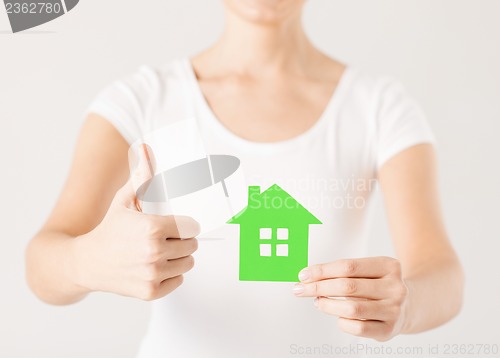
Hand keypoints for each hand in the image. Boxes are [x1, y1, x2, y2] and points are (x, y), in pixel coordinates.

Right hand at [72, 144, 199, 300]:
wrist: (86, 263)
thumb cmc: (109, 228)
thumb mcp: (124, 200)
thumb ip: (141, 175)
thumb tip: (145, 147)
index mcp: (152, 228)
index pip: (192, 227)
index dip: (186, 225)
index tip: (177, 224)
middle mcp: (154, 253)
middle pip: (192, 245)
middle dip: (182, 240)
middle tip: (166, 237)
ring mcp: (153, 275)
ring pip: (188, 263)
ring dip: (179, 257)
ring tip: (161, 251)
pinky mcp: (151, 292)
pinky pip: (179, 280)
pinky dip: (171, 275)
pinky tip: (155, 266)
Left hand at [293, 256, 409, 340]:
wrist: (410, 305)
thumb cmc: (378, 285)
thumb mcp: (368, 271)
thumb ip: (342, 272)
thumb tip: (308, 277)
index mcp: (389, 266)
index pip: (348, 266)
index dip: (322, 270)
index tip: (303, 275)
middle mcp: (394, 287)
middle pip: (348, 286)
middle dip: (319, 287)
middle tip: (301, 289)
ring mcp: (394, 310)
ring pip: (351, 308)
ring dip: (327, 305)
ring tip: (318, 302)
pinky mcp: (389, 330)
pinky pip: (357, 328)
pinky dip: (341, 322)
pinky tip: (338, 316)